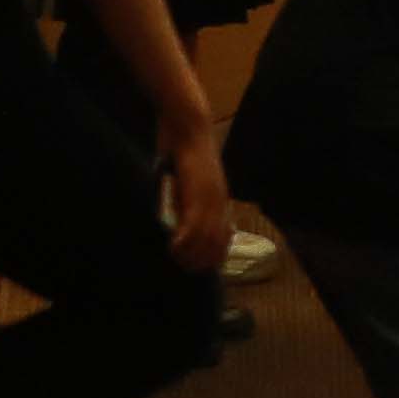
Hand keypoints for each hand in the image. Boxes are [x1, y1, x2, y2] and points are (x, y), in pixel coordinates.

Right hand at [160, 126, 234, 276]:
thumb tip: (178, 227)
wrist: (189, 128)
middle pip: (217, 242)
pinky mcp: (198, 190)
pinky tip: (173, 247)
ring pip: (207, 236)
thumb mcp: (187, 187)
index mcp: (220, 201)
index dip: (213, 257)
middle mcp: (220, 201)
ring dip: (191, 253)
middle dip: (201, 260)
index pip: (224, 238)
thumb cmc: (184, 155)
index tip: (197, 269)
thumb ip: (186, 206)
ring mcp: (211, 196)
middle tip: (183, 269)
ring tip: (176, 261)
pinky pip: (195, 220)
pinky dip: (185, 238)